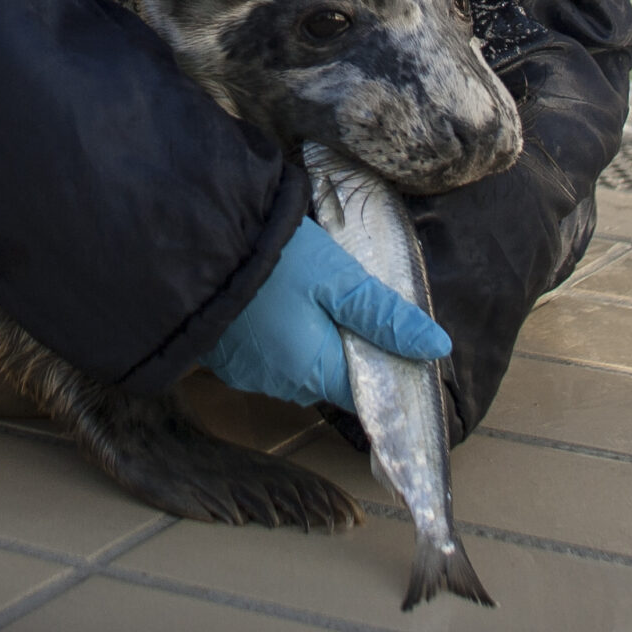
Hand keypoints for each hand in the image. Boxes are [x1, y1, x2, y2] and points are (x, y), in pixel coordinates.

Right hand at [201, 217, 451, 408]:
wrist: (194, 241)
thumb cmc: (271, 259)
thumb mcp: (337, 278)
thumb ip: (385, 315)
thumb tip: (436, 349)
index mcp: (316, 372)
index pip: (368, 390)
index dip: (387, 364)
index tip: (392, 332)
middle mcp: (283, 385)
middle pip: (333, 374)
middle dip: (345, 342)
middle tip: (347, 294)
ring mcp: (249, 374)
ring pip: (299, 362)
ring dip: (310, 335)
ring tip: (309, 289)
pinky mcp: (225, 358)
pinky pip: (267, 353)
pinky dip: (278, 331)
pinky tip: (275, 296)